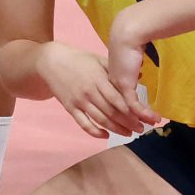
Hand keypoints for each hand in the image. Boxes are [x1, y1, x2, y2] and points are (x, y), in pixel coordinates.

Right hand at [39, 41, 161, 138]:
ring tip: (128, 134)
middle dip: (128, 122)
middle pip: (112, 111)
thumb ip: (117, 70)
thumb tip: (140, 75)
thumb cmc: (78, 59)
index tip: (143, 117)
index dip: (131, 110)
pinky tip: (106, 136)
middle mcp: (89, 92)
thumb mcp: (98, 59)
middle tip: (140, 129)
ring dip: (116, 129)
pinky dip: (95, 132)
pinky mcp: (70, 108)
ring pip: (100, 119)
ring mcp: (79, 101)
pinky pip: (84, 124)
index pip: (118, 99)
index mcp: (98, 79)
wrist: (51, 62)